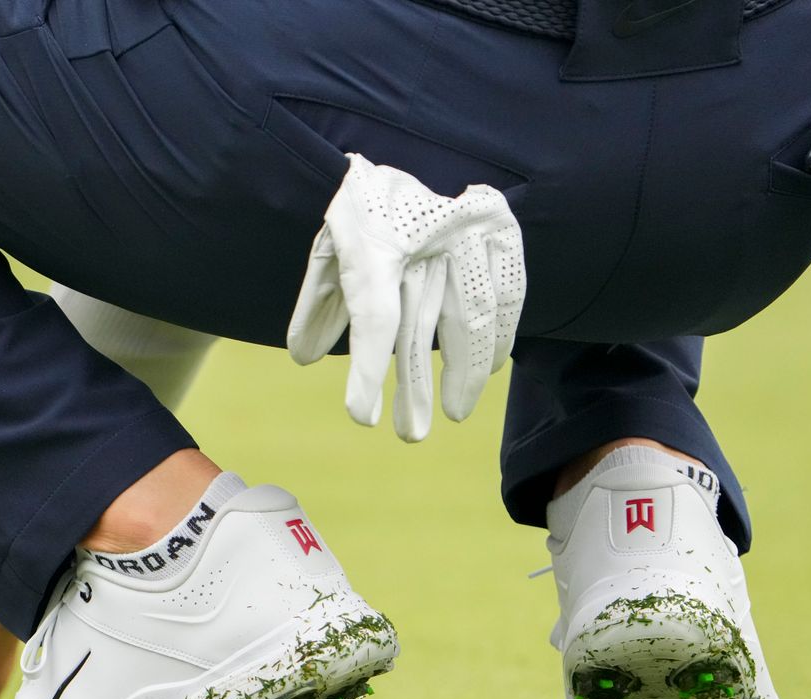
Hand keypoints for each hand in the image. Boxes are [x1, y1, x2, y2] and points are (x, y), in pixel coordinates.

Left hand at [286, 153, 525, 441]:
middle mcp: (425, 233)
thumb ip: (316, 304)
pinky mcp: (498, 226)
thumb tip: (303, 358)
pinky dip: (502, 332)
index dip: (367, 371)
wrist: (392, 152)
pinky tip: (492, 368)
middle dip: (417, 387)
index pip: (374, 318)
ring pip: (473, 315)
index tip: (361, 416)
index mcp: (373, 238)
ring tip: (454, 410)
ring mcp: (467, 227)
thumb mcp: (325, 252)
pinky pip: (507, 289)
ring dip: (466, 371)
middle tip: (410, 434)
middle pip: (425, 327)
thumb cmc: (355, 208)